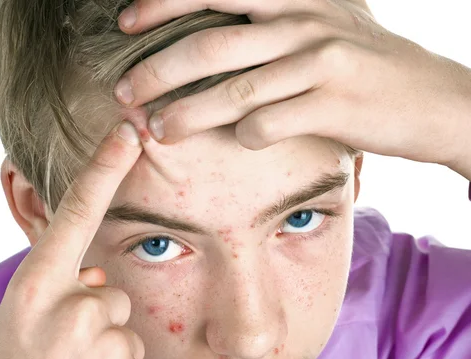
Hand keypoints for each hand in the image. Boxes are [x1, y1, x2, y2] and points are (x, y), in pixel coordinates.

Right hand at [0, 122, 157, 358]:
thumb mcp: (13, 334)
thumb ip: (53, 296)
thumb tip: (98, 278)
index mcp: (33, 294)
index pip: (73, 217)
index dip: (101, 171)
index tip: (128, 132)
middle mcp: (73, 311)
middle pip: (111, 292)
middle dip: (96, 321)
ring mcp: (108, 346)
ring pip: (128, 331)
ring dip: (109, 355)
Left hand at [116, 0, 470, 166]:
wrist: (434, 99)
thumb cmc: (370, 67)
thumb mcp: (328, 25)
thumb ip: (278, 22)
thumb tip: (227, 29)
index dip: (164, 3)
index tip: (126, 22)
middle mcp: (304, 21)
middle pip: (212, 45)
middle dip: (158, 70)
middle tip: (125, 93)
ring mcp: (320, 62)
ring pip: (234, 89)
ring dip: (186, 113)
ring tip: (155, 130)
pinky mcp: (333, 106)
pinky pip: (268, 125)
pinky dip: (245, 137)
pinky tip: (239, 142)